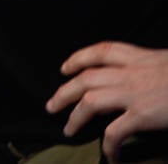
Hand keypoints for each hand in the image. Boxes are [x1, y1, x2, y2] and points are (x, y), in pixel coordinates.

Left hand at [46, 41, 167, 161]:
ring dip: (75, 115)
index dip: (79, 58)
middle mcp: (133, 72)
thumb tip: (146, 79)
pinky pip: (115, 131)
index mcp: (142, 57)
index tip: (66, 68)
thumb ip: (154, 69)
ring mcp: (135, 92)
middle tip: (52, 105)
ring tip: (68, 128)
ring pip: (90, 100)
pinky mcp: (143, 114)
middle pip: (86, 77)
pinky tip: (109, 154)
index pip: (102, 51)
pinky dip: (108, 144)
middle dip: (65, 91)